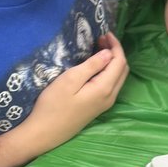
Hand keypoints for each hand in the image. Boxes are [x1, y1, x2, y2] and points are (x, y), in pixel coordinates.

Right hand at [26, 32, 128, 149]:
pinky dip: (109, 71)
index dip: (115, 46)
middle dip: (116, 52)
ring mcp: (105, 104)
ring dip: (113, 62)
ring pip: (118, 78)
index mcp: (105, 89)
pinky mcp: (98, 107)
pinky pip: (111, 85)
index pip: (119, 62)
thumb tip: (108, 54)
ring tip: (99, 49)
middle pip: (123, 70)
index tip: (104, 34)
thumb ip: (92, 66)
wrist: (44, 133)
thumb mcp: (70, 80)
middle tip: (101, 39)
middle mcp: (110, 97)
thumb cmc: (53, 104)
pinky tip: (96, 66)